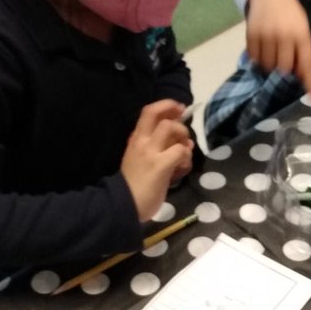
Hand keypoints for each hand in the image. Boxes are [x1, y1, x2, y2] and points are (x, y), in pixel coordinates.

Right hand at [121, 100, 193, 221]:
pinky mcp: (160, 165)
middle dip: (175, 115)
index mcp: (135, 139)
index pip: (148, 111)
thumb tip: (179, 142)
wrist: (124, 204)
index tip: (177, 108)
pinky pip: (180, 151)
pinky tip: (183, 166)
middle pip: (157, 114)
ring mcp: (150, 152)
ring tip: (185, 151)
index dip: (166, 105)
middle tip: (184, 127)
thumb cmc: (133, 184)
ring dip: (183, 136)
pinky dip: (186, 156)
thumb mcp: (139, 159)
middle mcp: (141, 141)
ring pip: (170, 128)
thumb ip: (155, 148)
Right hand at [246, 0, 310, 97]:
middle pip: (284, 68)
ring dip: (270, 65)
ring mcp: (266, 35)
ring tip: (271, 53)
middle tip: (283, 62)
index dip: (310, 82)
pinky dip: (258, 59)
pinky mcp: (251, 35)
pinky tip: (261, 49)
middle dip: (284, 70)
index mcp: (301, 35)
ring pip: (267, 65)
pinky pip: (254, 58)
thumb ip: (302, 51)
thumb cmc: (290, 13)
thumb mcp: (302, 29)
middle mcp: (284, 36)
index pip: (307, 63)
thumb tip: (300, 76)